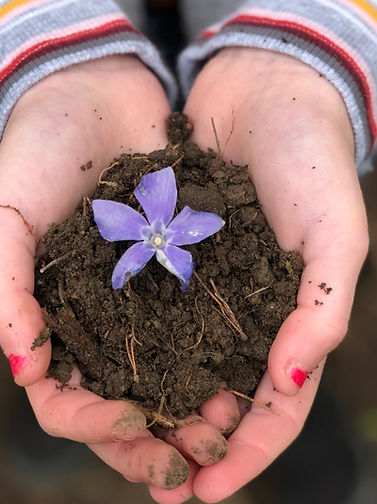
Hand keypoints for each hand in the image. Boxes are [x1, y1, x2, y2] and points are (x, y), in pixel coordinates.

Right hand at [0, 55, 229, 494]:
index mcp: (49, 317)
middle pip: (122, 400)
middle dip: (151, 438)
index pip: (63, 397)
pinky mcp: (179, 270)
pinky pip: (198, 323)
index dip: (91, 421)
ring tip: (225, 430)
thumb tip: (24, 368)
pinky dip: (215, 354)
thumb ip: (4, 288)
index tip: (130, 422)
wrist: (97, 94)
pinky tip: (242, 375)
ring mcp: (140, 296)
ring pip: (166, 372)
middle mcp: (97, 317)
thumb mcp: (5, 215)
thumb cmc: (37, 149)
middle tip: (190, 464)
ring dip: (190, 409)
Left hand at [150, 48, 367, 501]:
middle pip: (222, 398)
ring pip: (181, 365)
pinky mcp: (172, 257)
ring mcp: (208, 287)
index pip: (277, 406)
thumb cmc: (312, 161)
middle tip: (158, 480)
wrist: (264, 95)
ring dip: (157, 407)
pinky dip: (132, 345)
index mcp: (293, 318)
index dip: (248, 454)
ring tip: (124, 440)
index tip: (208, 489)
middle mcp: (248, 312)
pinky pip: (149, 311)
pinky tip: (105, 371)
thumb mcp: (336, 234)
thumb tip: (294, 379)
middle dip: (194, 444)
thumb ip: (324, 307)